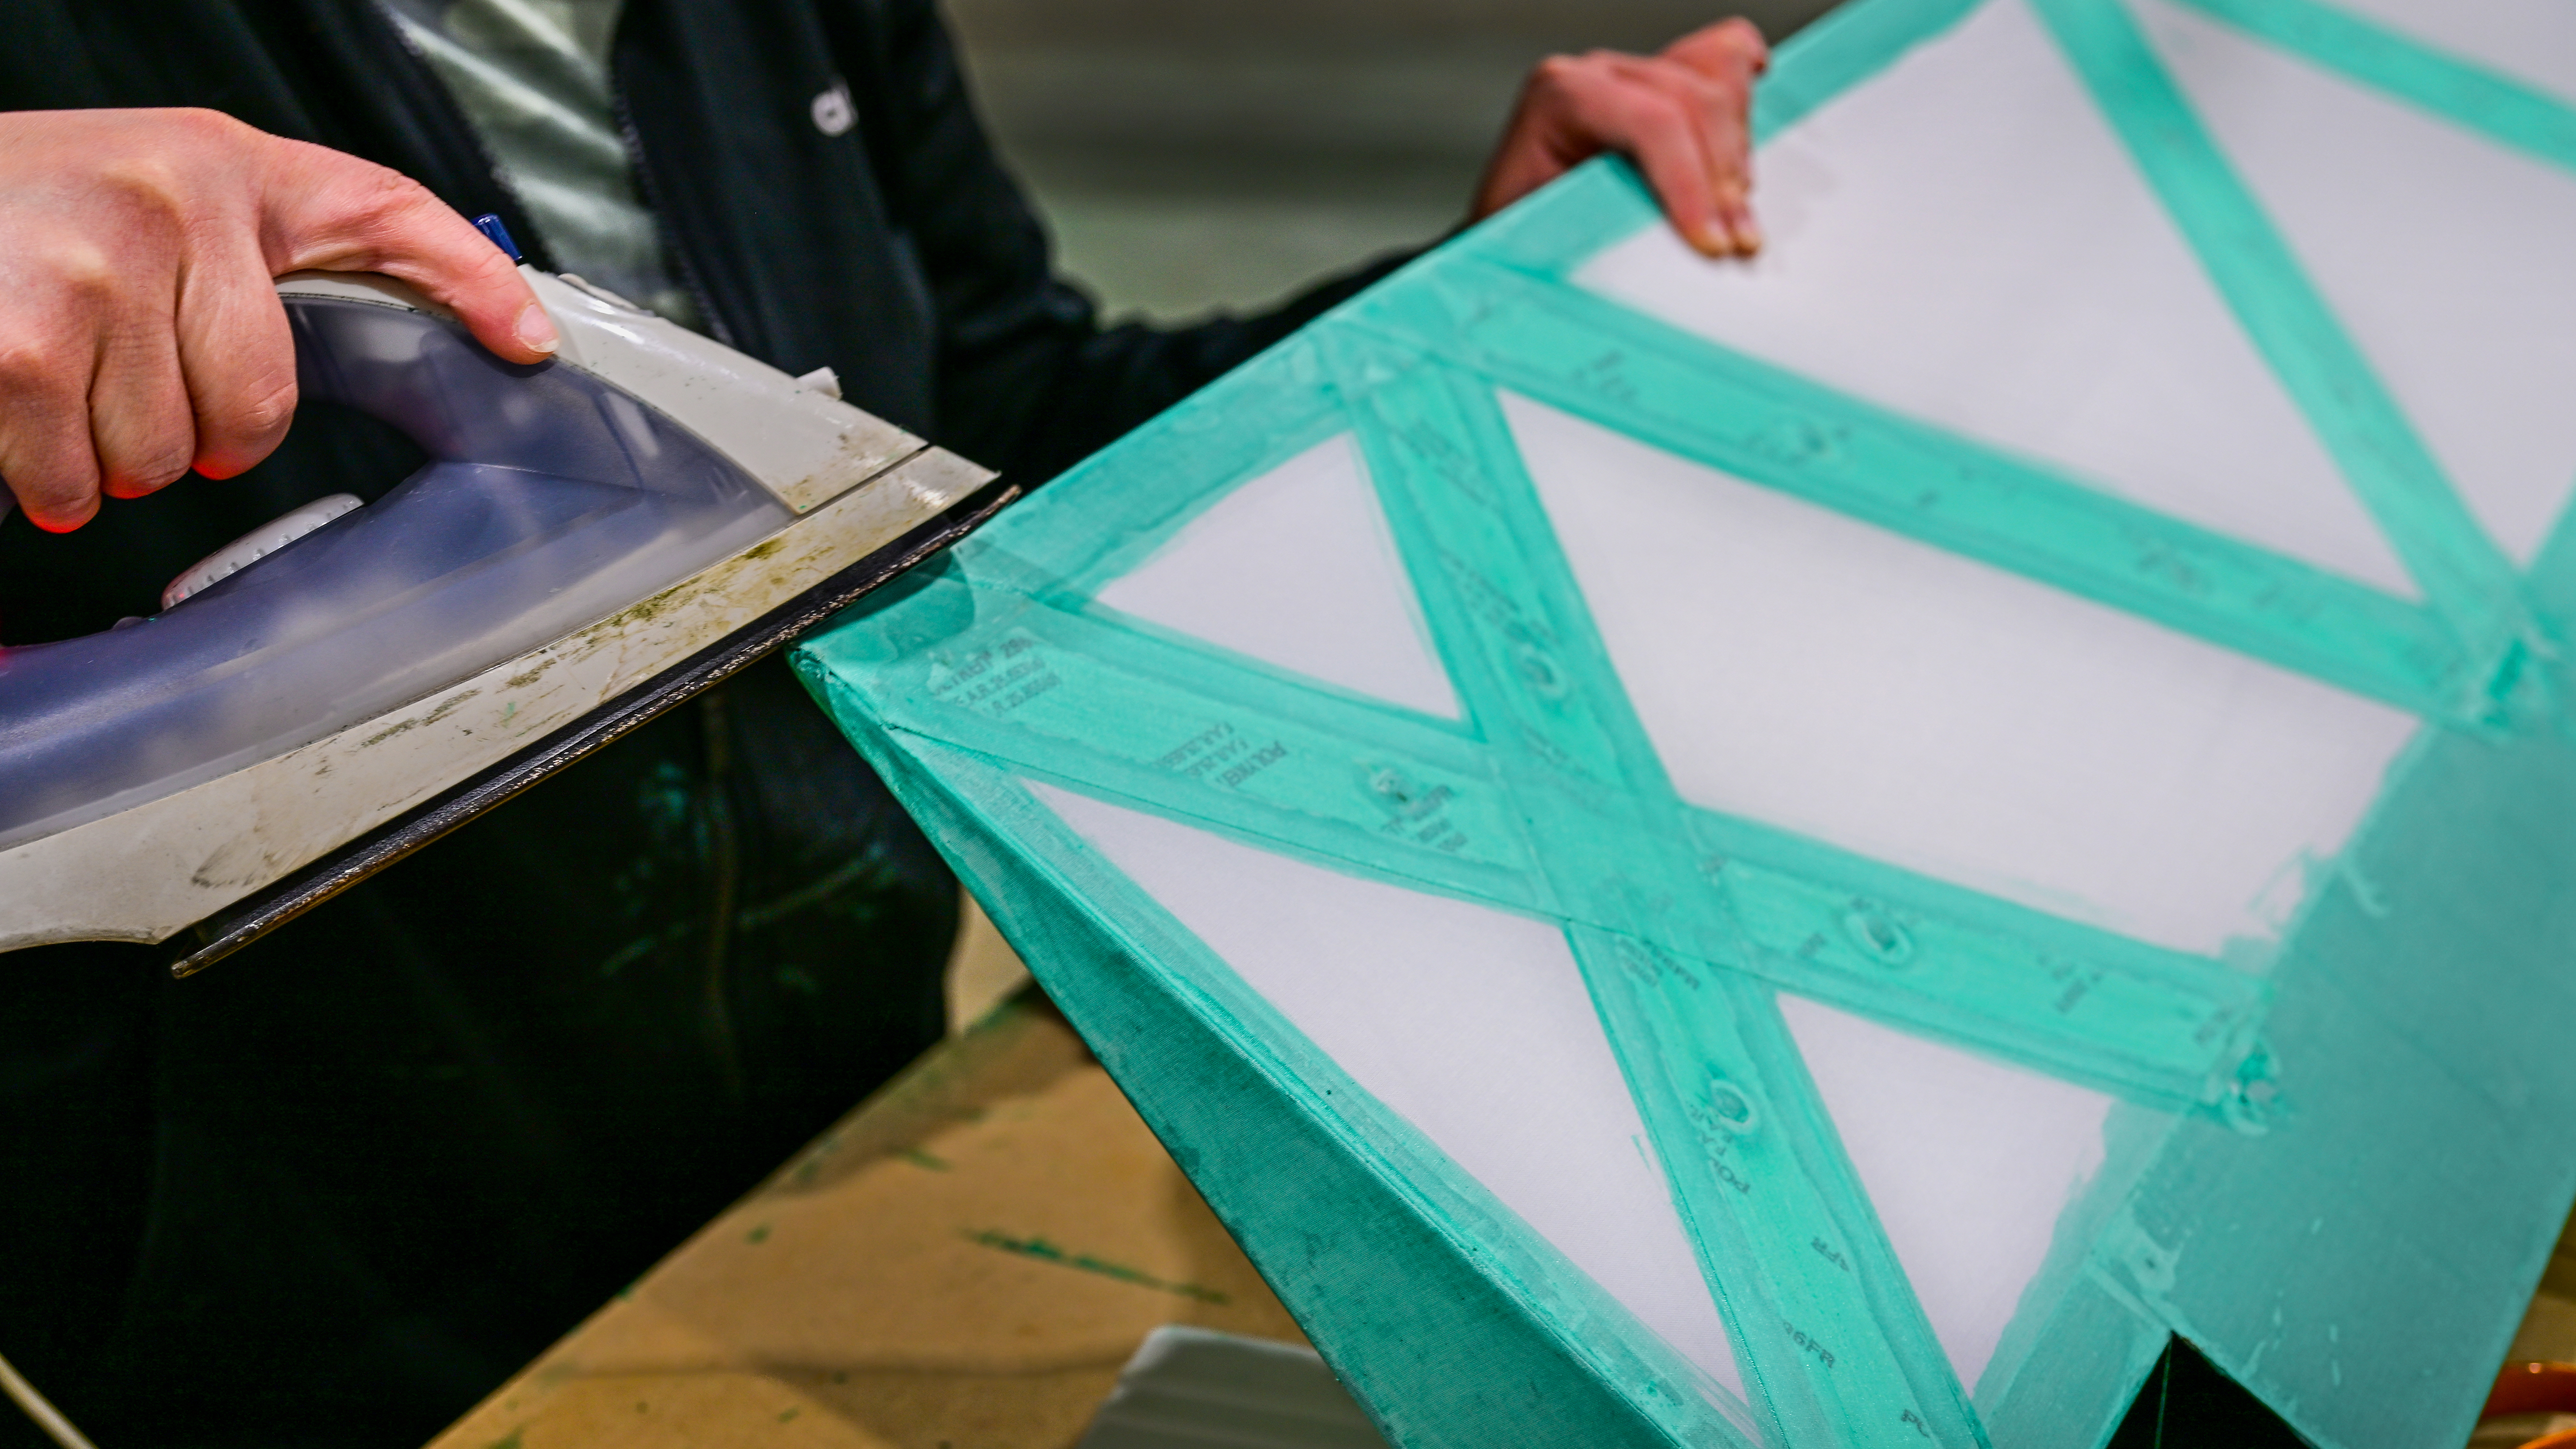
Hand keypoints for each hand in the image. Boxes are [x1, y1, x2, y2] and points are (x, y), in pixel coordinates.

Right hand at [0, 108, 557, 532]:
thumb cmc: (23, 209)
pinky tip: (15, 416)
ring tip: (57, 385)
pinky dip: (43, 476)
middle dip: (192, 433)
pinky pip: (75, 477)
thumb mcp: (156, 201)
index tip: (530, 340)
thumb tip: (414, 333)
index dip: (476, 282)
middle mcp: (171, 203)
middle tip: (122, 381)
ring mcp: (93, 271)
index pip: (390, 215)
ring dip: (105, 456)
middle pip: (259, 406)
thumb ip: (259, 263)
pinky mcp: (21, 344)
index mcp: (223, 168)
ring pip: (164, 456)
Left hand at [1471, 18, 1769, 256]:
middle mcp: (1597, 73)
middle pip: (1691, 101)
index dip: (1689, 183)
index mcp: (1561, 97)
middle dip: (1721, 179)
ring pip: (1713, 87)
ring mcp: (1630, 75)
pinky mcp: (1657, 87)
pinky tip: (1759, 80)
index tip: (1711, 244)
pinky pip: (1714, 59)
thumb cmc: (1519, 242)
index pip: (1650, 121)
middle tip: (1736, 245)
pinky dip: (1740, 77)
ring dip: (1737, 158)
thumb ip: (1597, 231)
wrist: (1508, 238)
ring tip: (1741, 222)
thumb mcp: (1544, 240)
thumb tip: (1663, 257)